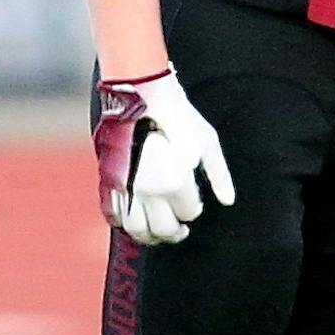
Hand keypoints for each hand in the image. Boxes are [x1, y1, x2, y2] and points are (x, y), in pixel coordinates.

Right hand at [94, 68, 234, 244]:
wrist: (140, 97)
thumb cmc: (179, 117)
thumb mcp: (208, 141)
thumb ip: (218, 174)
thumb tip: (227, 201)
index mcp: (174, 183)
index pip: (188, 213)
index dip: (195, 211)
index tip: (197, 205)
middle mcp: (147, 191)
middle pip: (162, 229)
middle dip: (174, 233)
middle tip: (181, 231)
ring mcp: (124, 188)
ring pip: (135, 230)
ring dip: (149, 236)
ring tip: (160, 234)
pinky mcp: (108, 182)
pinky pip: (112, 215)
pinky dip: (124, 224)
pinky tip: (135, 222)